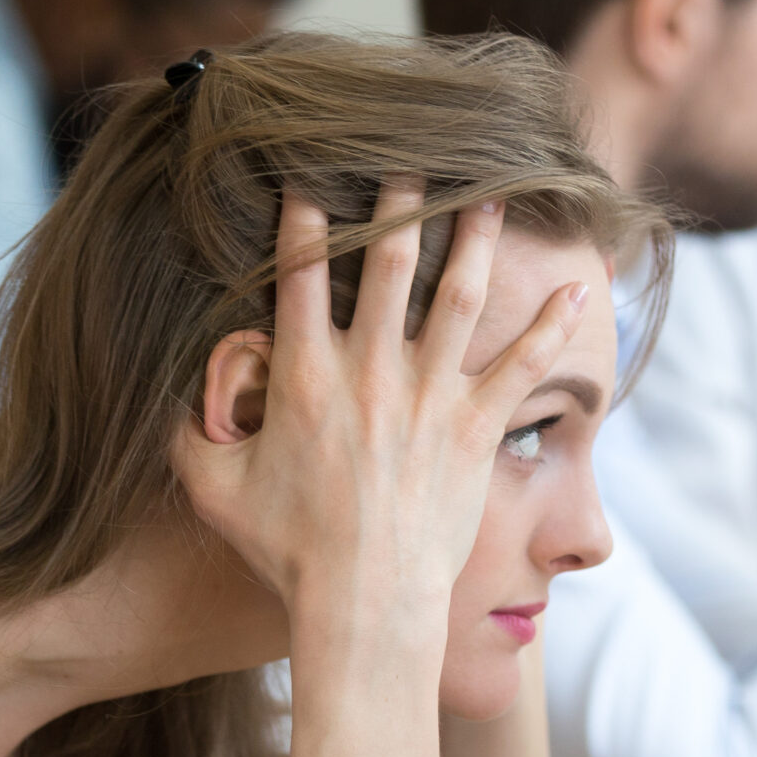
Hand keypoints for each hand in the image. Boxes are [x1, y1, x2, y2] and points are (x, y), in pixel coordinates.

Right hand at [174, 185, 589, 639]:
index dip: (306, 218)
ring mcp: (428, 397)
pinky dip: (551, 326)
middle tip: (414, 155)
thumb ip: (188, 431)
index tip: (311, 176)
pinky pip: (522, 367)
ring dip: (478, 237)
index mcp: (303, 375)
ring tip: (496, 190)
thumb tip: (175, 393)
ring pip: (459, 295)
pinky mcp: (474, 429)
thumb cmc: (286, 551)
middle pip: (389, 261)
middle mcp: (369, 371)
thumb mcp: (213, 488)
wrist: (362, 602)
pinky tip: (581, 289)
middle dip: (400, 200)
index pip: (301, 272)